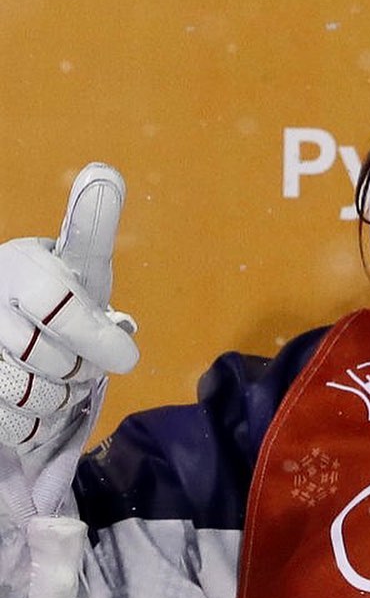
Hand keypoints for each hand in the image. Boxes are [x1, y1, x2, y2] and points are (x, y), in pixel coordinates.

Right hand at [0, 163, 138, 448]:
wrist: (16, 325)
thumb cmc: (59, 290)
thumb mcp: (81, 259)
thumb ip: (94, 223)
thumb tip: (105, 172)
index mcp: (18, 268)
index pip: (56, 307)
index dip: (94, 337)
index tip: (127, 358)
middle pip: (50, 361)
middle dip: (81, 368)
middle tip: (83, 357)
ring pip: (31, 397)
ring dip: (60, 399)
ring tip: (61, 377)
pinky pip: (13, 425)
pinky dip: (36, 425)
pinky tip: (38, 403)